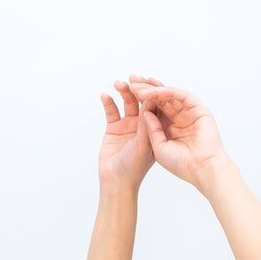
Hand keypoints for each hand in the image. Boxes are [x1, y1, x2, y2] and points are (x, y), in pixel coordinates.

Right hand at [96, 76, 158, 190]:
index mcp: (155, 128)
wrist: (116, 181)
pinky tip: (105, 95)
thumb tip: (151, 99)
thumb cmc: (135, 167)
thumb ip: (148, 122)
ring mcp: (128, 125)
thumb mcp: (145, 143)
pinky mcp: (114, 127)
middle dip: (137, 88)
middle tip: (132, 78)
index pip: (155, 106)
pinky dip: (108, 101)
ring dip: (123, 91)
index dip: (152, 92)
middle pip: (141, 100)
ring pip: (127, 102)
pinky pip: (112, 110)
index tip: (148, 81)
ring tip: (118, 84)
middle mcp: (143, 124)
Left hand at [128, 76, 228, 189]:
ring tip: (139, 85)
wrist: (202, 170)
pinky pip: (180, 95)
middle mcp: (178, 118)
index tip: (127, 90)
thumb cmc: (182, 165)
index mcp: (168, 128)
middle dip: (145, 88)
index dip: (141, 99)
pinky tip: (155, 91)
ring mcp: (188, 112)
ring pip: (169, 94)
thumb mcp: (159, 148)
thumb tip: (144, 111)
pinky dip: (167, 92)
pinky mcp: (198, 109)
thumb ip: (151, 130)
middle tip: (131, 79)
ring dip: (154, 88)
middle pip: (160, 98)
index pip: (153, 108)